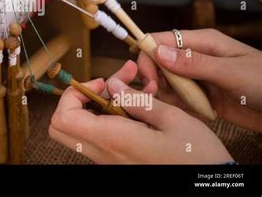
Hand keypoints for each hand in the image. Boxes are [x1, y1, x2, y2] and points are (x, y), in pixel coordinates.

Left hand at [49, 61, 232, 163]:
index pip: (63, 118)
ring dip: (100, 105)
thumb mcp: (172, 119)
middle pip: (63, 126)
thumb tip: (112, 84)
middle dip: (79, 98)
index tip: (101, 83)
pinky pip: (99, 137)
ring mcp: (108, 159)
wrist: (207, 187)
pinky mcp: (117, 161)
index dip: (74, 94)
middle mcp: (104, 152)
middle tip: (109, 86)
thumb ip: (136, 99)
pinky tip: (139, 107)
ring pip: (80, 129)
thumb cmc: (196, 156)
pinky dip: (110, 118)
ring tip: (135, 90)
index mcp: (113, 139)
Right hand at [137, 29, 261, 131]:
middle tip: (155, 96)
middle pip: (159, 62)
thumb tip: (158, 51)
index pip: (162, 40)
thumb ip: (194, 63)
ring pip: (166, 81)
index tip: (147, 78)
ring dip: (165, 94)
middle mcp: (195, 57)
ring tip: (177, 106)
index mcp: (202, 42)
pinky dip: (176, 105)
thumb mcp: (230, 71)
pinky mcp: (201, 96)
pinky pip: (179, 98)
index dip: (148, 55)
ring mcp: (198, 77)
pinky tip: (188, 111)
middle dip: (153, 77)